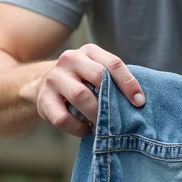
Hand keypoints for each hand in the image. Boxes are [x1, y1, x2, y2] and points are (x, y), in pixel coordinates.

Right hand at [26, 43, 144, 136]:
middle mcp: (70, 59)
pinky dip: (77, 128)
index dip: (129, 83)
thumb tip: (138, 102)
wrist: (42, 83)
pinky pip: (63, 118)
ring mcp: (55, 78)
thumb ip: (113, 79)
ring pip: (80, 96)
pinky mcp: (44, 99)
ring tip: (103, 126)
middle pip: (98, 77)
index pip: (113, 63)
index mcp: (89, 51)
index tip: (139, 102)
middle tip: (120, 118)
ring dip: (95, 115)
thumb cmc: (81, 79)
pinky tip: (85, 130)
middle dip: (112, 101)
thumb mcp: (95, 70)